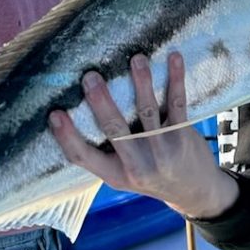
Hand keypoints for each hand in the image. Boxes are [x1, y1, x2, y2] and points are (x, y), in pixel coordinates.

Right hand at [49, 52, 238, 219]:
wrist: (195, 192)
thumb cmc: (151, 174)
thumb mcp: (123, 174)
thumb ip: (106, 150)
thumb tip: (80, 109)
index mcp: (115, 175)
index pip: (83, 157)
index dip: (66, 137)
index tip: (54, 113)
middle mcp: (137, 166)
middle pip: (115, 131)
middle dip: (102, 102)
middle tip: (90, 76)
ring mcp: (162, 152)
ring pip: (147, 112)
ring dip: (142, 82)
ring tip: (136, 58)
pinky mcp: (183, 138)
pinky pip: (178, 104)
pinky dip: (176, 79)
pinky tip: (174, 58)